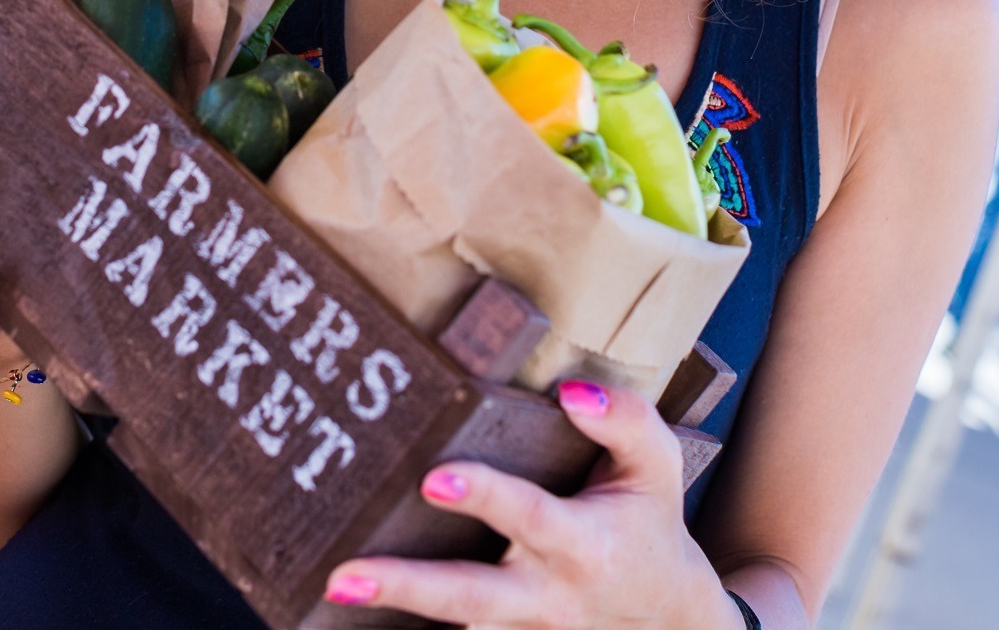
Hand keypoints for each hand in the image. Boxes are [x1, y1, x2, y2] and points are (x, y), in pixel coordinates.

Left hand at [322, 381, 736, 628]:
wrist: (668, 617)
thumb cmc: (648, 522)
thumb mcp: (657, 467)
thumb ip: (624, 421)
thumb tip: (570, 392)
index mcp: (583, 545)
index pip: (529, 517)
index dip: (485, 496)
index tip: (434, 478)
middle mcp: (546, 595)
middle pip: (471, 596)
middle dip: (408, 585)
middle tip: (346, 574)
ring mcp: (521, 628)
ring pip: (454, 624)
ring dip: (393, 608)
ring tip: (330, 587)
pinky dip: (400, 624)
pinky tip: (335, 612)